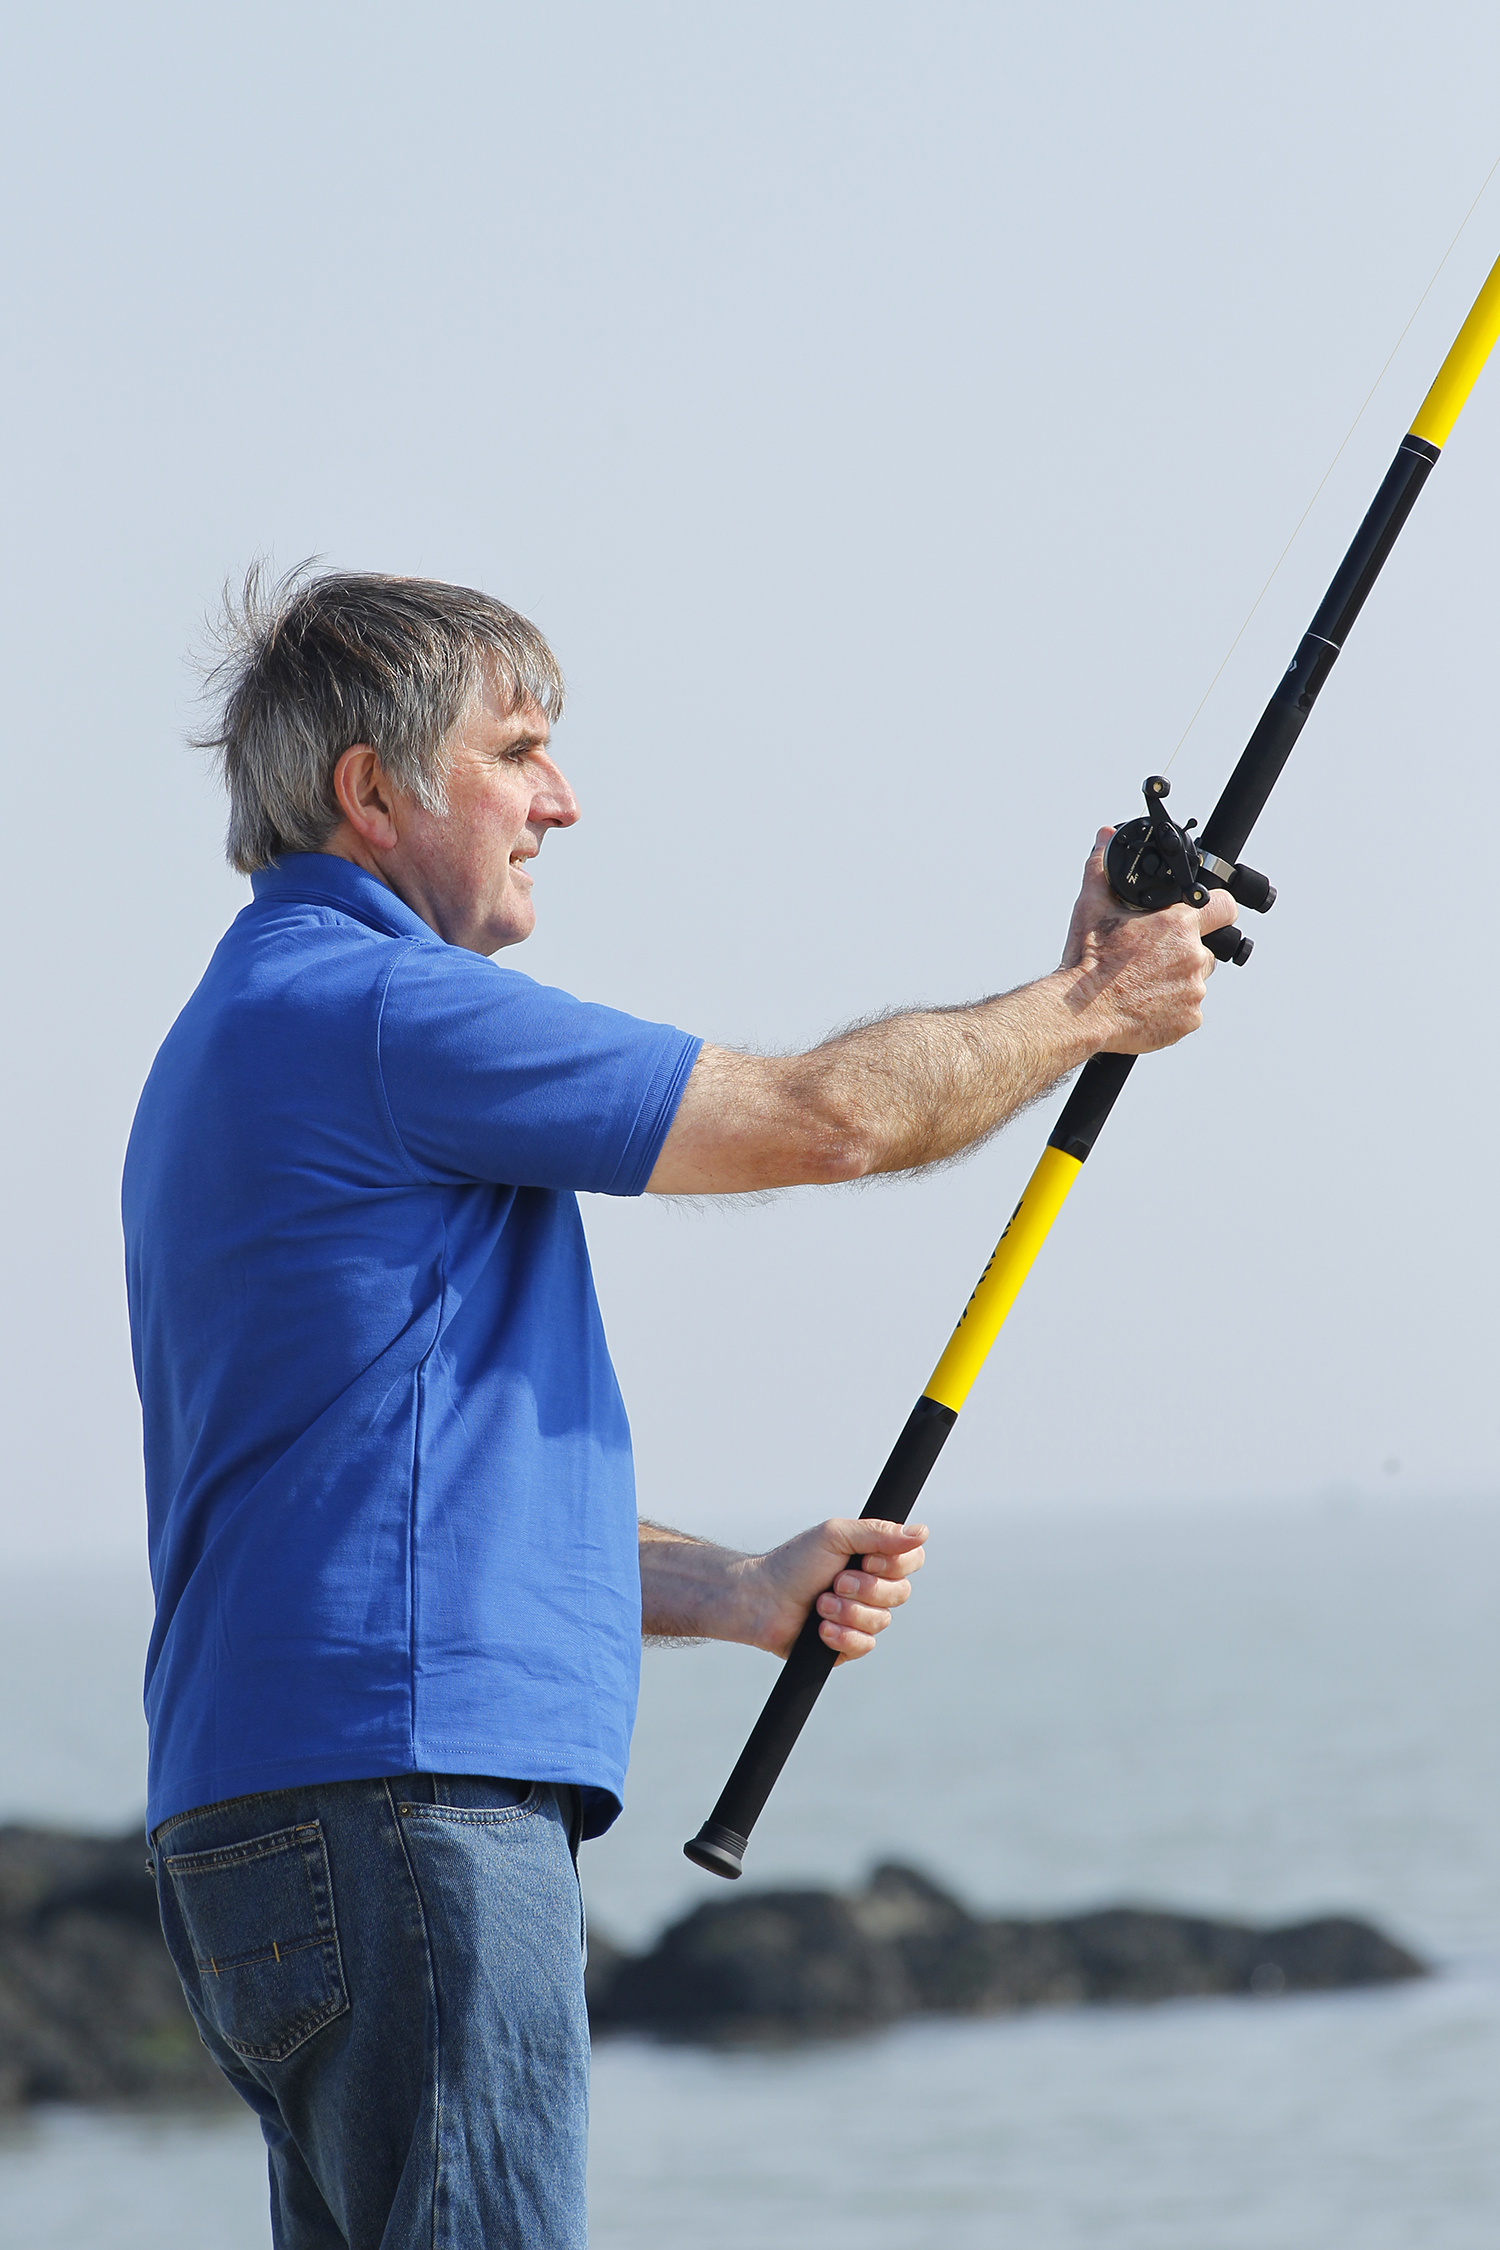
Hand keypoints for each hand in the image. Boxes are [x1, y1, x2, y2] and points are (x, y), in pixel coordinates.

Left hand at [744, 1517, 927, 1662]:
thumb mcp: (836, 1536)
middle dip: (865, 1589)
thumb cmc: (794, 1563)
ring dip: (848, 1612)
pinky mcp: (848, 1645)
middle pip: (901, 1593)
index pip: (912, 1560)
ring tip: (820, 1605)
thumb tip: (922, 1532)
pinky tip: (821, 1629)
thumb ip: (879, 1533)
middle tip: (834, 1582)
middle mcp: (872, 1588)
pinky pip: (865, 1646)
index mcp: (873, 1558)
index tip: (867, 1560)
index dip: (895, 1564)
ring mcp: (861, 1617)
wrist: (761, 1599)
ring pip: (882, 1621)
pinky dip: (842, 1636)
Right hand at [1057, 828, 1237, 1054]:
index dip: (1217, 907)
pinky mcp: (1189, 1020)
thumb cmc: (1086, 961)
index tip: (1208, 913)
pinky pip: (1189, 1010)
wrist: (1080, 1012)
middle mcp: (1193, 956)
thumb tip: (1104, 836)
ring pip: (1196, 980)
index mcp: (1178, 925)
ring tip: (1144, 983)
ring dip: (1178, 979)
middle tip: (1154, 956)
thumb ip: (1101, 866)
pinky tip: (1147, 1004)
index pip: (1225, 906)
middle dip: (1186, 950)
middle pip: (1205, 948)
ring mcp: (1194, 991)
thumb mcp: (1091, 906)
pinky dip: (1173, 1008)